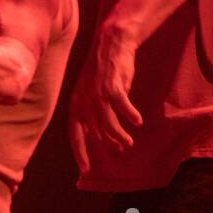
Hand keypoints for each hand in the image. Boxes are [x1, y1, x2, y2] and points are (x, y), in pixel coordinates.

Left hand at [69, 27, 143, 174]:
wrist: (111, 43)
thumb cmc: (105, 71)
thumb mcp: (93, 94)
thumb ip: (94, 113)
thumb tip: (99, 136)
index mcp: (76, 102)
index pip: (74, 133)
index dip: (79, 152)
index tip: (86, 169)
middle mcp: (84, 100)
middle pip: (93, 131)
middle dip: (106, 143)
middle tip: (118, 150)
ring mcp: (97, 94)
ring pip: (108, 124)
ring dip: (119, 136)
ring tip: (129, 143)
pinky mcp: (112, 87)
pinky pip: (122, 108)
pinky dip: (130, 116)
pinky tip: (138, 121)